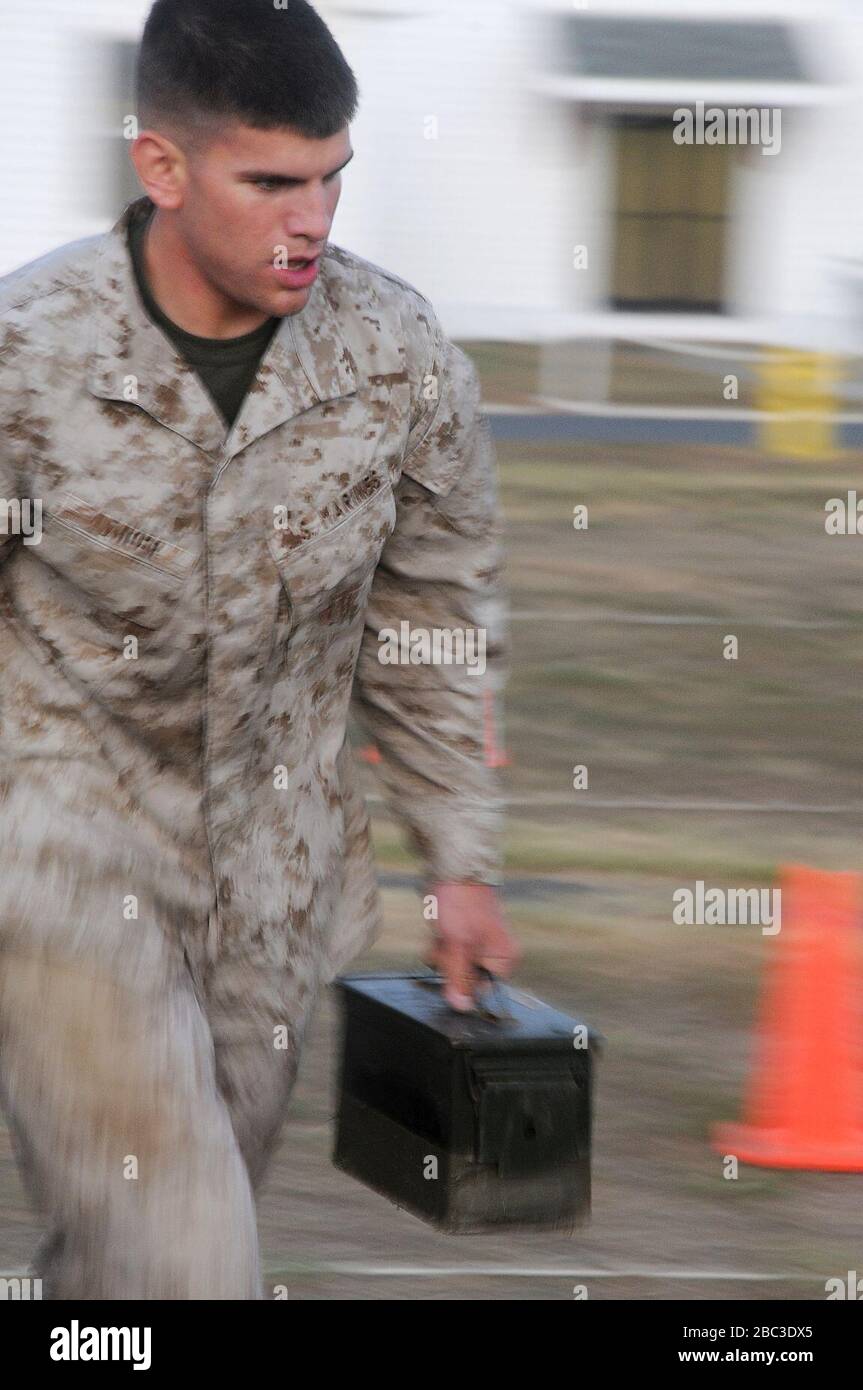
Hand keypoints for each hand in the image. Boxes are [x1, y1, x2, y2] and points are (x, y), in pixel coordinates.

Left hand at [422, 881, 521, 1012]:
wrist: (454, 865)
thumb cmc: (462, 903)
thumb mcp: (458, 946)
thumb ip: (459, 978)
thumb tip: (462, 1007)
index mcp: (504, 957)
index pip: (482, 990)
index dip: (461, 983)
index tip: (449, 966)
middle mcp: (495, 950)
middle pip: (465, 976)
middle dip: (449, 962)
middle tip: (444, 942)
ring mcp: (479, 939)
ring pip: (453, 961)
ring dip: (441, 950)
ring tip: (441, 929)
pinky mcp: (465, 930)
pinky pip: (449, 946)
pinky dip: (440, 939)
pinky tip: (438, 924)